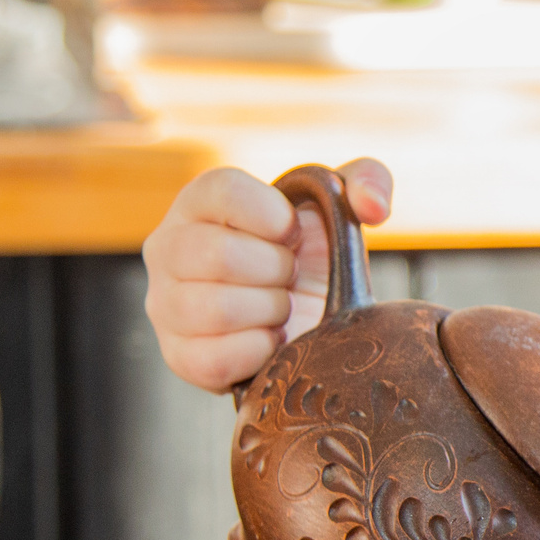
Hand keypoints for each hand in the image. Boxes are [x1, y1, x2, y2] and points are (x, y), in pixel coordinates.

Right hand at [139, 158, 394, 391]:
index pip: (223, 190)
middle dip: (277, 270)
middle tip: (290, 277)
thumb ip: (368, 181)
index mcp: (201, 200)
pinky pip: (216, 358)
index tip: (295, 233)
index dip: (274, 216)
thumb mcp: (342, 208)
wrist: (306, 318)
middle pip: (219, 255)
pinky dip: (260, 352)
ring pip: (217, 309)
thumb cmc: (314, 254)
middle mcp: (168, 246)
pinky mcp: (179, 356)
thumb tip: (373, 206)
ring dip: (271, 311)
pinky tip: (273, 340)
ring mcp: (165, 303)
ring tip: (280, 306)